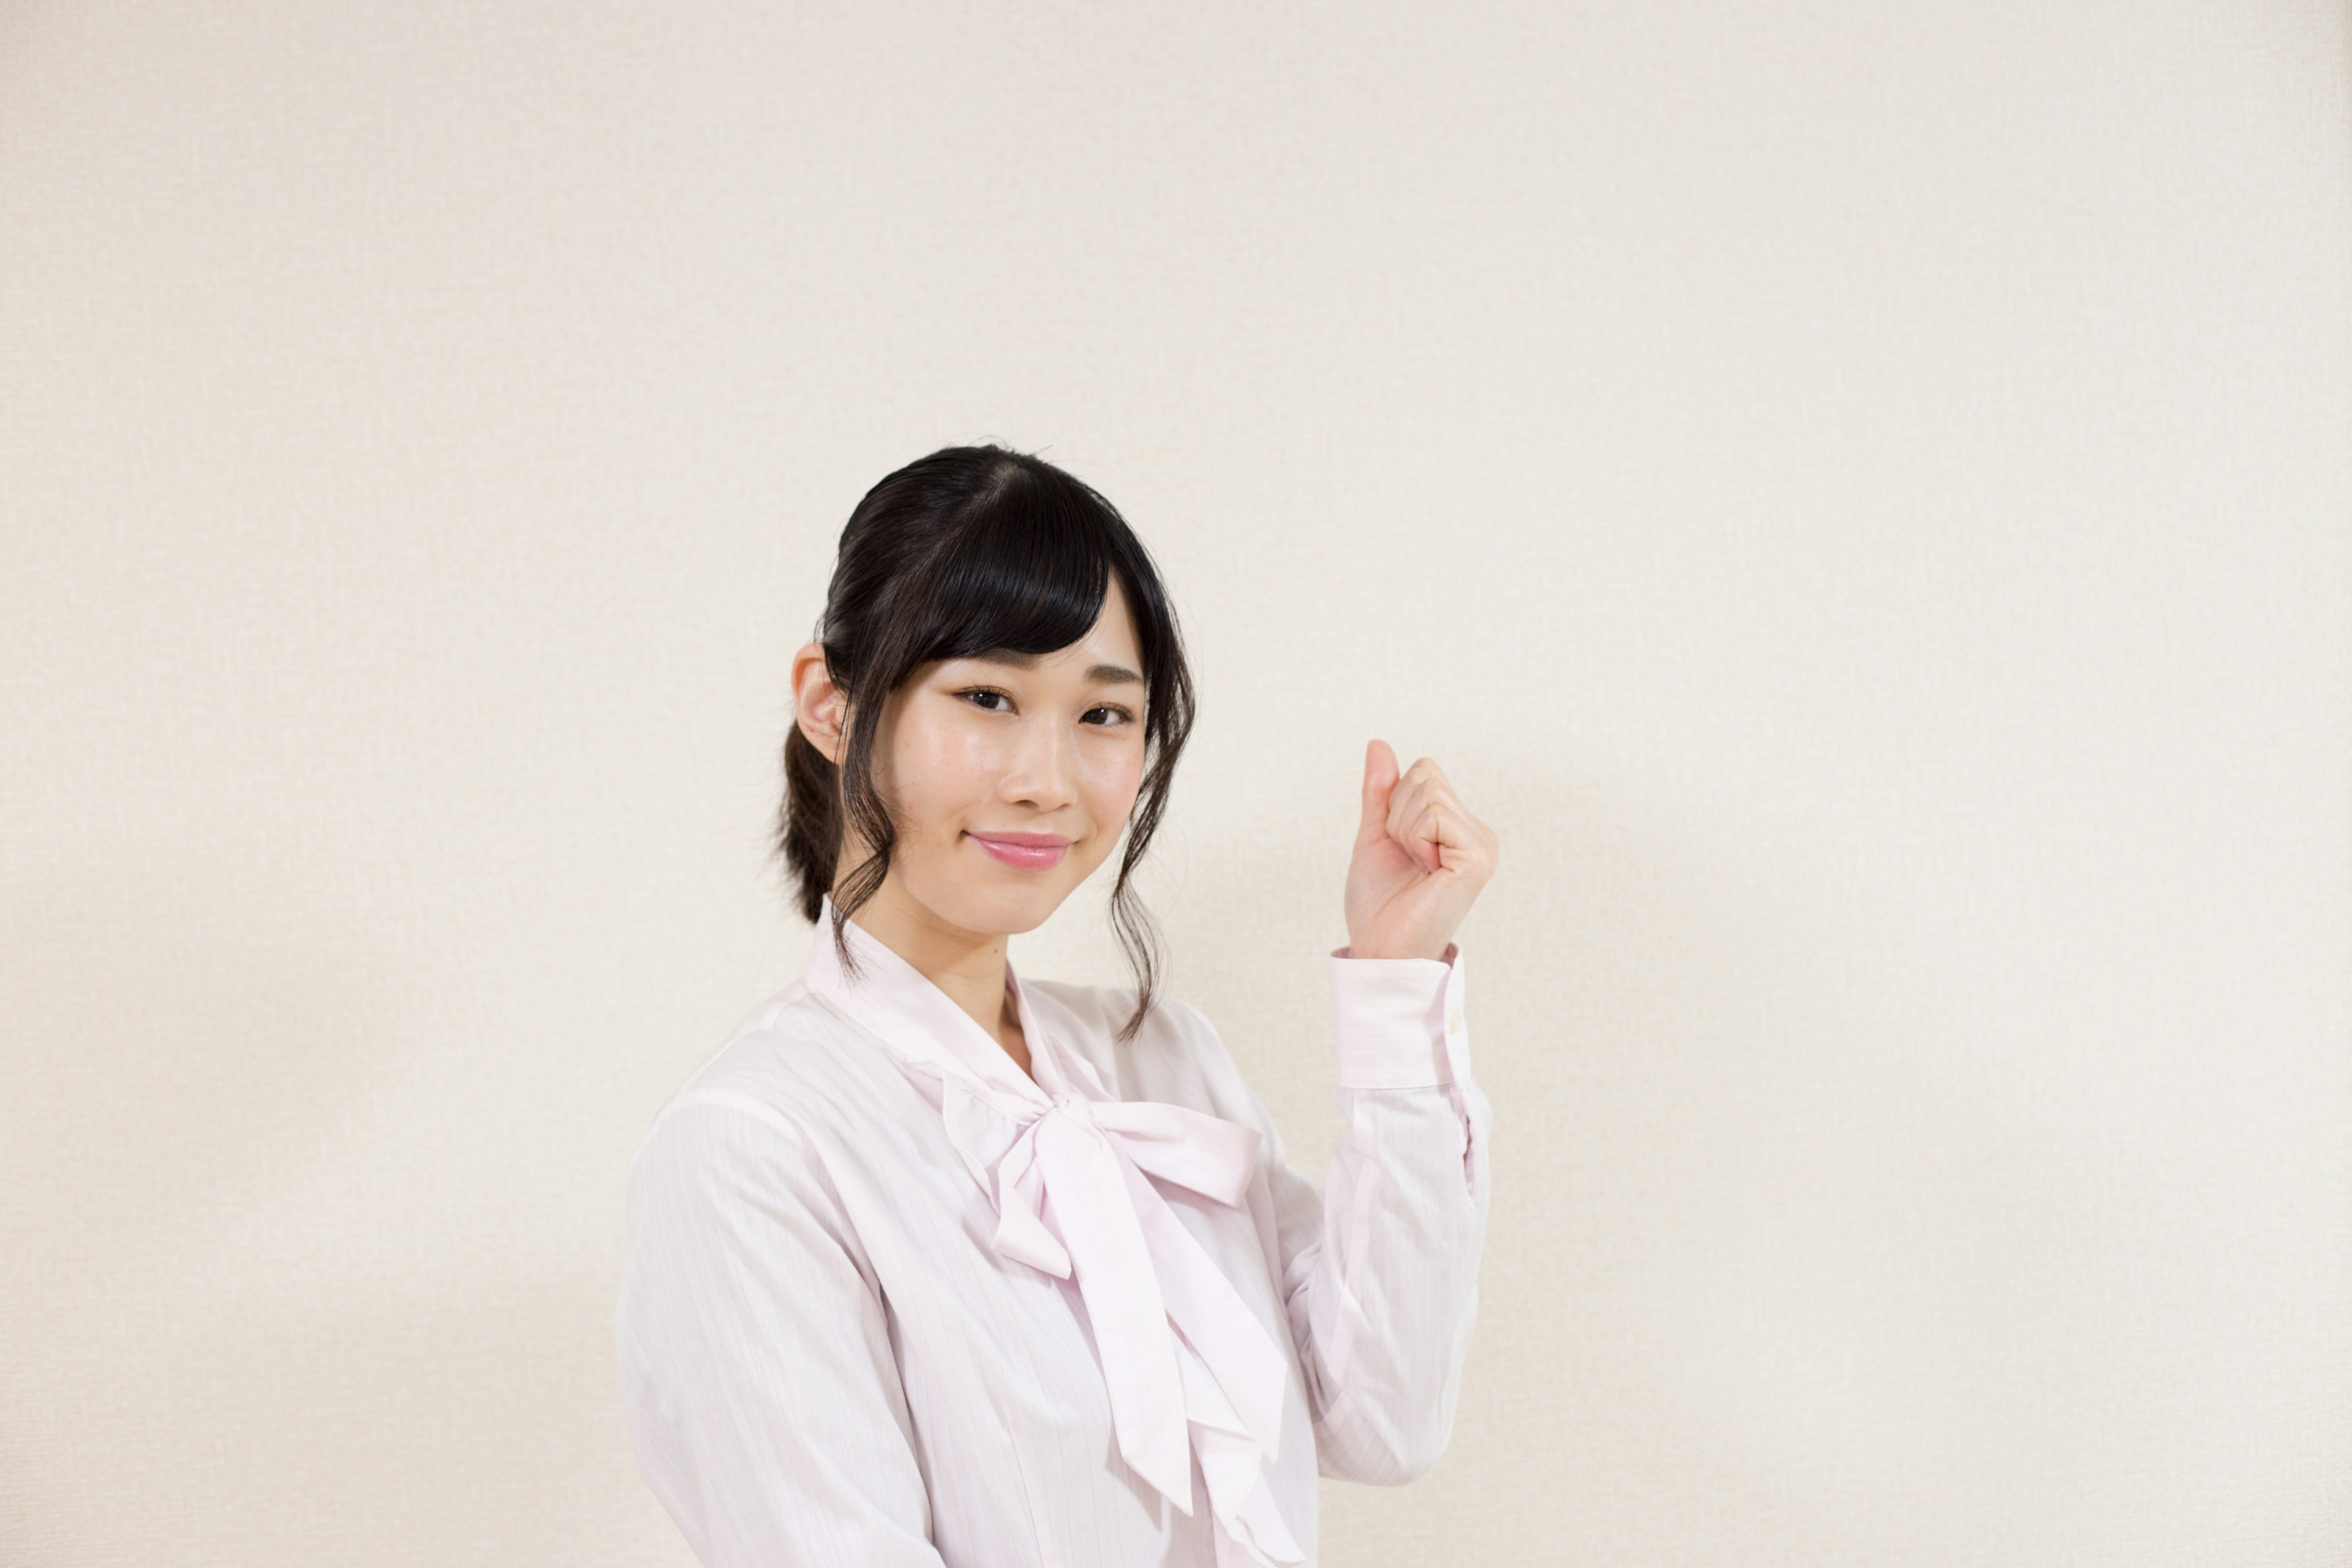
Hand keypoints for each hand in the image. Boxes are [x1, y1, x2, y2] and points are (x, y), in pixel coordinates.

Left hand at [1342, 739, 1498, 960]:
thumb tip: (1378, 744)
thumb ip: (1381, 791)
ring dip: (1404, 830)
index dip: (1395, 803)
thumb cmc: (1379, 901)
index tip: (1401, 847)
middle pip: (1426, 775)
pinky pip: (1434, 814)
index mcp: (1460, 827)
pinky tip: (1426, 872)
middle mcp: (1478, 833)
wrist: (1380, 946)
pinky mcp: (1477, 858)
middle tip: (1407, 859)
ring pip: (1428, 792)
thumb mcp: (1376, 834)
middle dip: (1397, 815)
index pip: (1424, 770)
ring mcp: (1482, 846)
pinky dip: (1415, 840)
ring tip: (1416, 867)